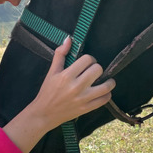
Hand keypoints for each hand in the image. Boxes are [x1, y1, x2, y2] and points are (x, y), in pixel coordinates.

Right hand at [3, 37, 115, 152]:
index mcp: (67, 75)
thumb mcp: (51, 72)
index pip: (87, 59)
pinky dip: (107, 94)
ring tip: (106, 80)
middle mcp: (76, 87)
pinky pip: (104, 100)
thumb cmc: (47, 91)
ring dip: (109, 82)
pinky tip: (103, 92)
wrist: (44, 113)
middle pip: (98, 70)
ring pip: (106, 86)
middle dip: (97, 68)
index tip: (87, 63)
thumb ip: (60, 54)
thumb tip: (69, 39)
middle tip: (93, 72)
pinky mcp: (86, 109)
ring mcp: (83, 99)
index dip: (89, 59)